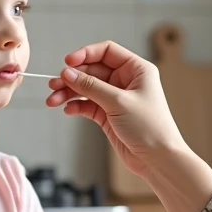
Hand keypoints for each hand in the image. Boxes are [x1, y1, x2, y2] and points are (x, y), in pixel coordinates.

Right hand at [45, 40, 188, 177]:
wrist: (158, 159)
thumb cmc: (151, 128)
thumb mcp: (119, 102)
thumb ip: (91, 86)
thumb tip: (68, 73)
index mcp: (137, 70)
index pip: (107, 52)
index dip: (86, 54)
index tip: (68, 62)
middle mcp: (126, 81)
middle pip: (93, 70)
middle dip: (73, 77)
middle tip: (54, 84)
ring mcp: (116, 98)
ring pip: (87, 88)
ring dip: (69, 93)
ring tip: (53, 99)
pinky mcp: (109, 115)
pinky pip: (88, 105)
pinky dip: (76, 106)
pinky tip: (67, 110)